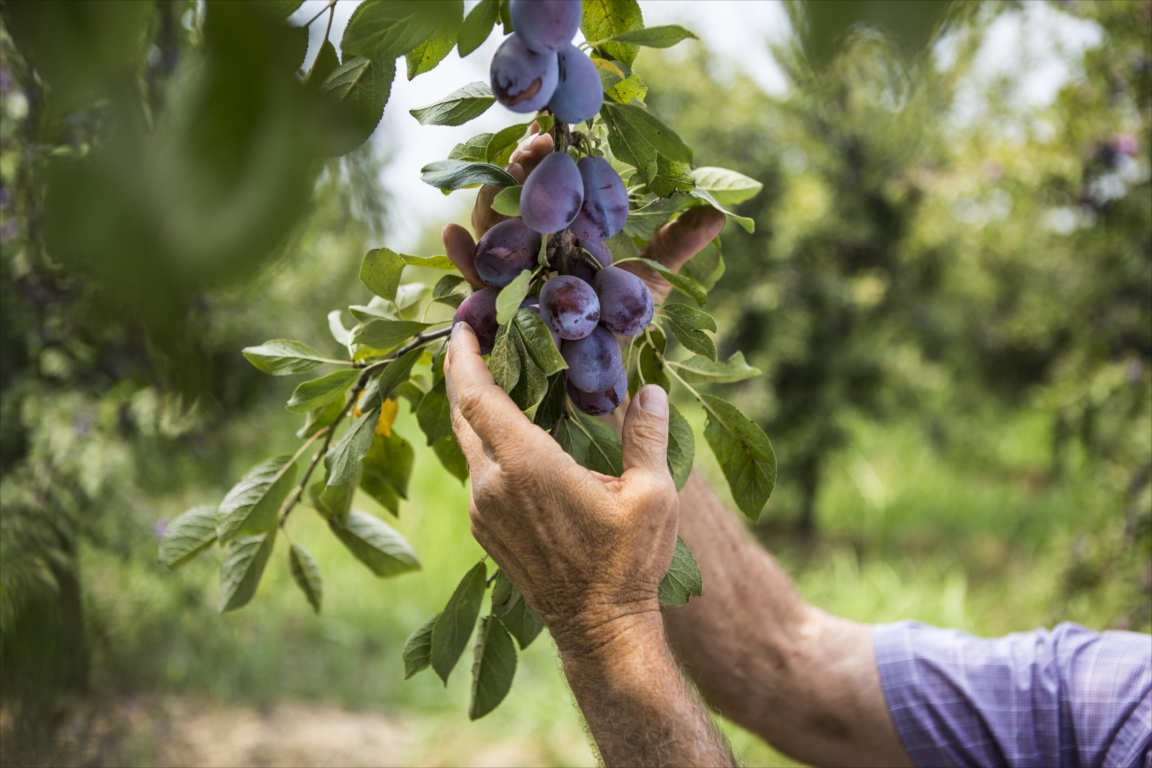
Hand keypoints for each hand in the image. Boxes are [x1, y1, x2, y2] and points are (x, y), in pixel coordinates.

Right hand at [443, 125, 725, 301]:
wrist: (605, 381)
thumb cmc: (623, 325)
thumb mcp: (653, 280)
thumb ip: (677, 243)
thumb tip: (723, 210)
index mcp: (565, 229)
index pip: (550, 181)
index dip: (549, 154)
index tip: (560, 133)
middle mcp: (532, 245)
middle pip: (515, 195)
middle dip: (522, 170)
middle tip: (538, 148)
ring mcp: (508, 274)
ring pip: (489, 229)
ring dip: (490, 204)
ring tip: (502, 185)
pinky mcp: (493, 308)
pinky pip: (470, 278)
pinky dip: (461, 257)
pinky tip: (451, 235)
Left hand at [444, 322, 678, 653]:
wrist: (599, 629)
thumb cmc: (628, 562)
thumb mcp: (651, 494)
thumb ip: (647, 435)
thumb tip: (650, 389)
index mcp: (526, 464)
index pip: (477, 394)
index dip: (465, 354)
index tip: (463, 322)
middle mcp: (492, 483)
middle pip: (461, 412)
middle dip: (464, 369)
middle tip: (476, 334)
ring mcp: (483, 509)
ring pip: (467, 442)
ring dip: (475, 406)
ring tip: (499, 374)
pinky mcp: (485, 529)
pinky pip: (476, 470)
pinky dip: (485, 440)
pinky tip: (511, 432)